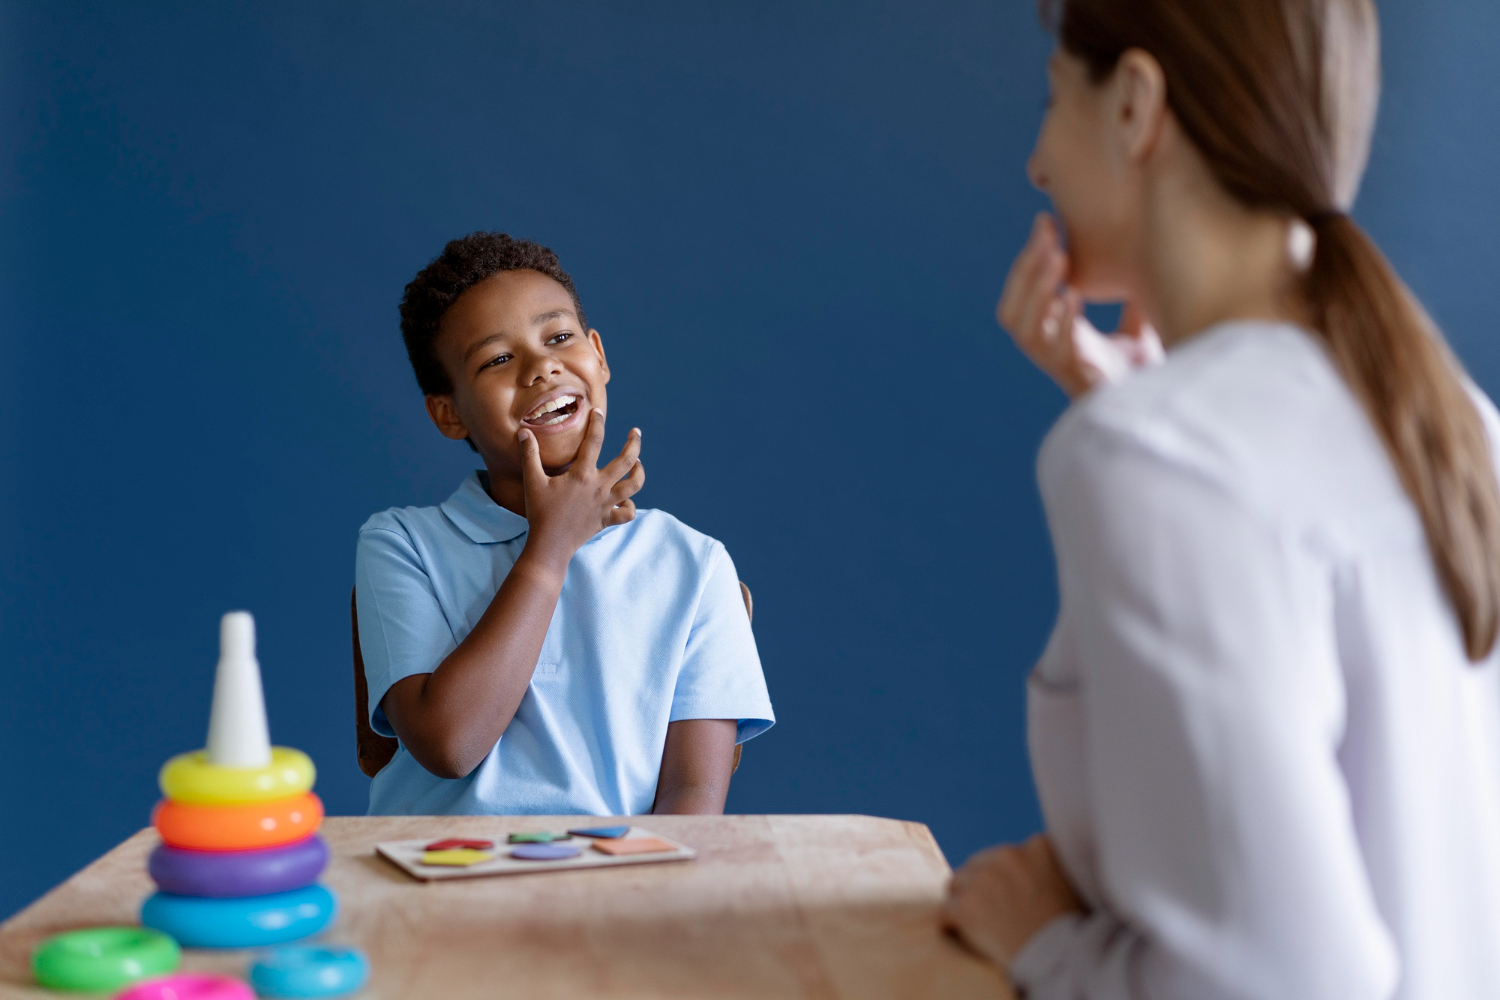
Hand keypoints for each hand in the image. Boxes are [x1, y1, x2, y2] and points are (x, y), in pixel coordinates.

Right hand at [518, 408, 643, 569]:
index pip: (595, 441)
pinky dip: (630, 506)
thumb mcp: (532, 481)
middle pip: (626, 461)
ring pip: (634, 486)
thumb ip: (529, 454)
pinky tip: (626, 500)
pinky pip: (627, 513)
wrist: (550, 545)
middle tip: (635, 432)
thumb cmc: (540, 512)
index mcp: (583, 474)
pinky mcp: (607, 520)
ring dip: (639, 472)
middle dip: (634, 443)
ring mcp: (606, 504)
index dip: (598, 423)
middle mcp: (599, 487)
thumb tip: (523, 431)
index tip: (598, 412)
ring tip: (638, 463)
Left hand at [942, 834, 1083, 968]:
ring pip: (957, 884)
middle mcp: (1009, 856)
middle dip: (982, 887)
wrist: (1064, 962)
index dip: (1007, 878)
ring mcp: (985, 880)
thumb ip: (1049, 864)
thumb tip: (1033, 857)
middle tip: (996, 914)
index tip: (1014, 898)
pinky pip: (946, 913)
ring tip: (983, 926)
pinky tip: (968, 937)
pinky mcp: (966, 908)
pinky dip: (953, 926)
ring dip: (966, 902)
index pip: (1006, 855)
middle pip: (977, 865)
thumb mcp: (1073, 882)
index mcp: (1038, 847)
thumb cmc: (1074, 930)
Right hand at [997, 213, 1162, 397]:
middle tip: (1047, 231)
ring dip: (1037, 292)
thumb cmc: (1146, 374)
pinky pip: (1057, 353)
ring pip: (1024, 331)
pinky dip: (1062, 324)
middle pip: (1012, 311)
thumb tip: (1146, 255)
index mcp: (1053, 337)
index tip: (1046, 221)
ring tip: (1058, 258)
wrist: (1162, 411)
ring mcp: (1061, 368)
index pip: (1022, 295)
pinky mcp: (1080, 381)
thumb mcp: (1136, 327)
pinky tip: (1073, 296)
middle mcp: (1049, 352)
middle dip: (1025, 269)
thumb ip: (1130, 300)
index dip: (1028, 260)